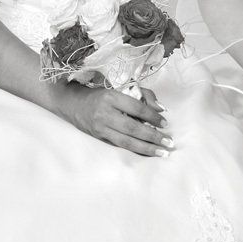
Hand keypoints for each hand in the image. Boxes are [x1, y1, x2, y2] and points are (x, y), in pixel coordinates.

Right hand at [55, 83, 172, 157]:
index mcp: (111, 97)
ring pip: (126, 141)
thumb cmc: (102, 95)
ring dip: (146, 148)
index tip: (164, 123)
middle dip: (153, 136)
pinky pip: (120, 146)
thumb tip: (160, 109)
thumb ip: (143, 95)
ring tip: (162, 152)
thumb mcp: (121, 88)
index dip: (152, 116)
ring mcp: (101, 128)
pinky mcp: (100, 138)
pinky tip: (148, 152)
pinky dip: (136, 150)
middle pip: (133, 128)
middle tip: (168, 142)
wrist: (74, 104)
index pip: (136, 108)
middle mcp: (105, 114)